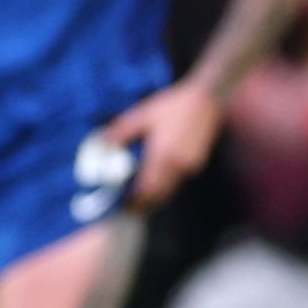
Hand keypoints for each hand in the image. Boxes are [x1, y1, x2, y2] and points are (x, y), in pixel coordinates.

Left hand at [103, 82, 222, 211]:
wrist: (207, 99)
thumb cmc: (172, 106)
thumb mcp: (142, 115)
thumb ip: (121, 132)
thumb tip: (100, 144)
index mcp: (162, 155)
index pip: (147, 189)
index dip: (135, 201)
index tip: (122, 206)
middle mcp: (178, 165)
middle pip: (159, 195)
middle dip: (144, 204)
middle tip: (128, 208)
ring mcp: (190, 166)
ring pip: (170, 190)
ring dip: (155, 197)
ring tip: (139, 199)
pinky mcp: (197, 164)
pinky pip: (178, 181)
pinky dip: (166, 186)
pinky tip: (155, 182)